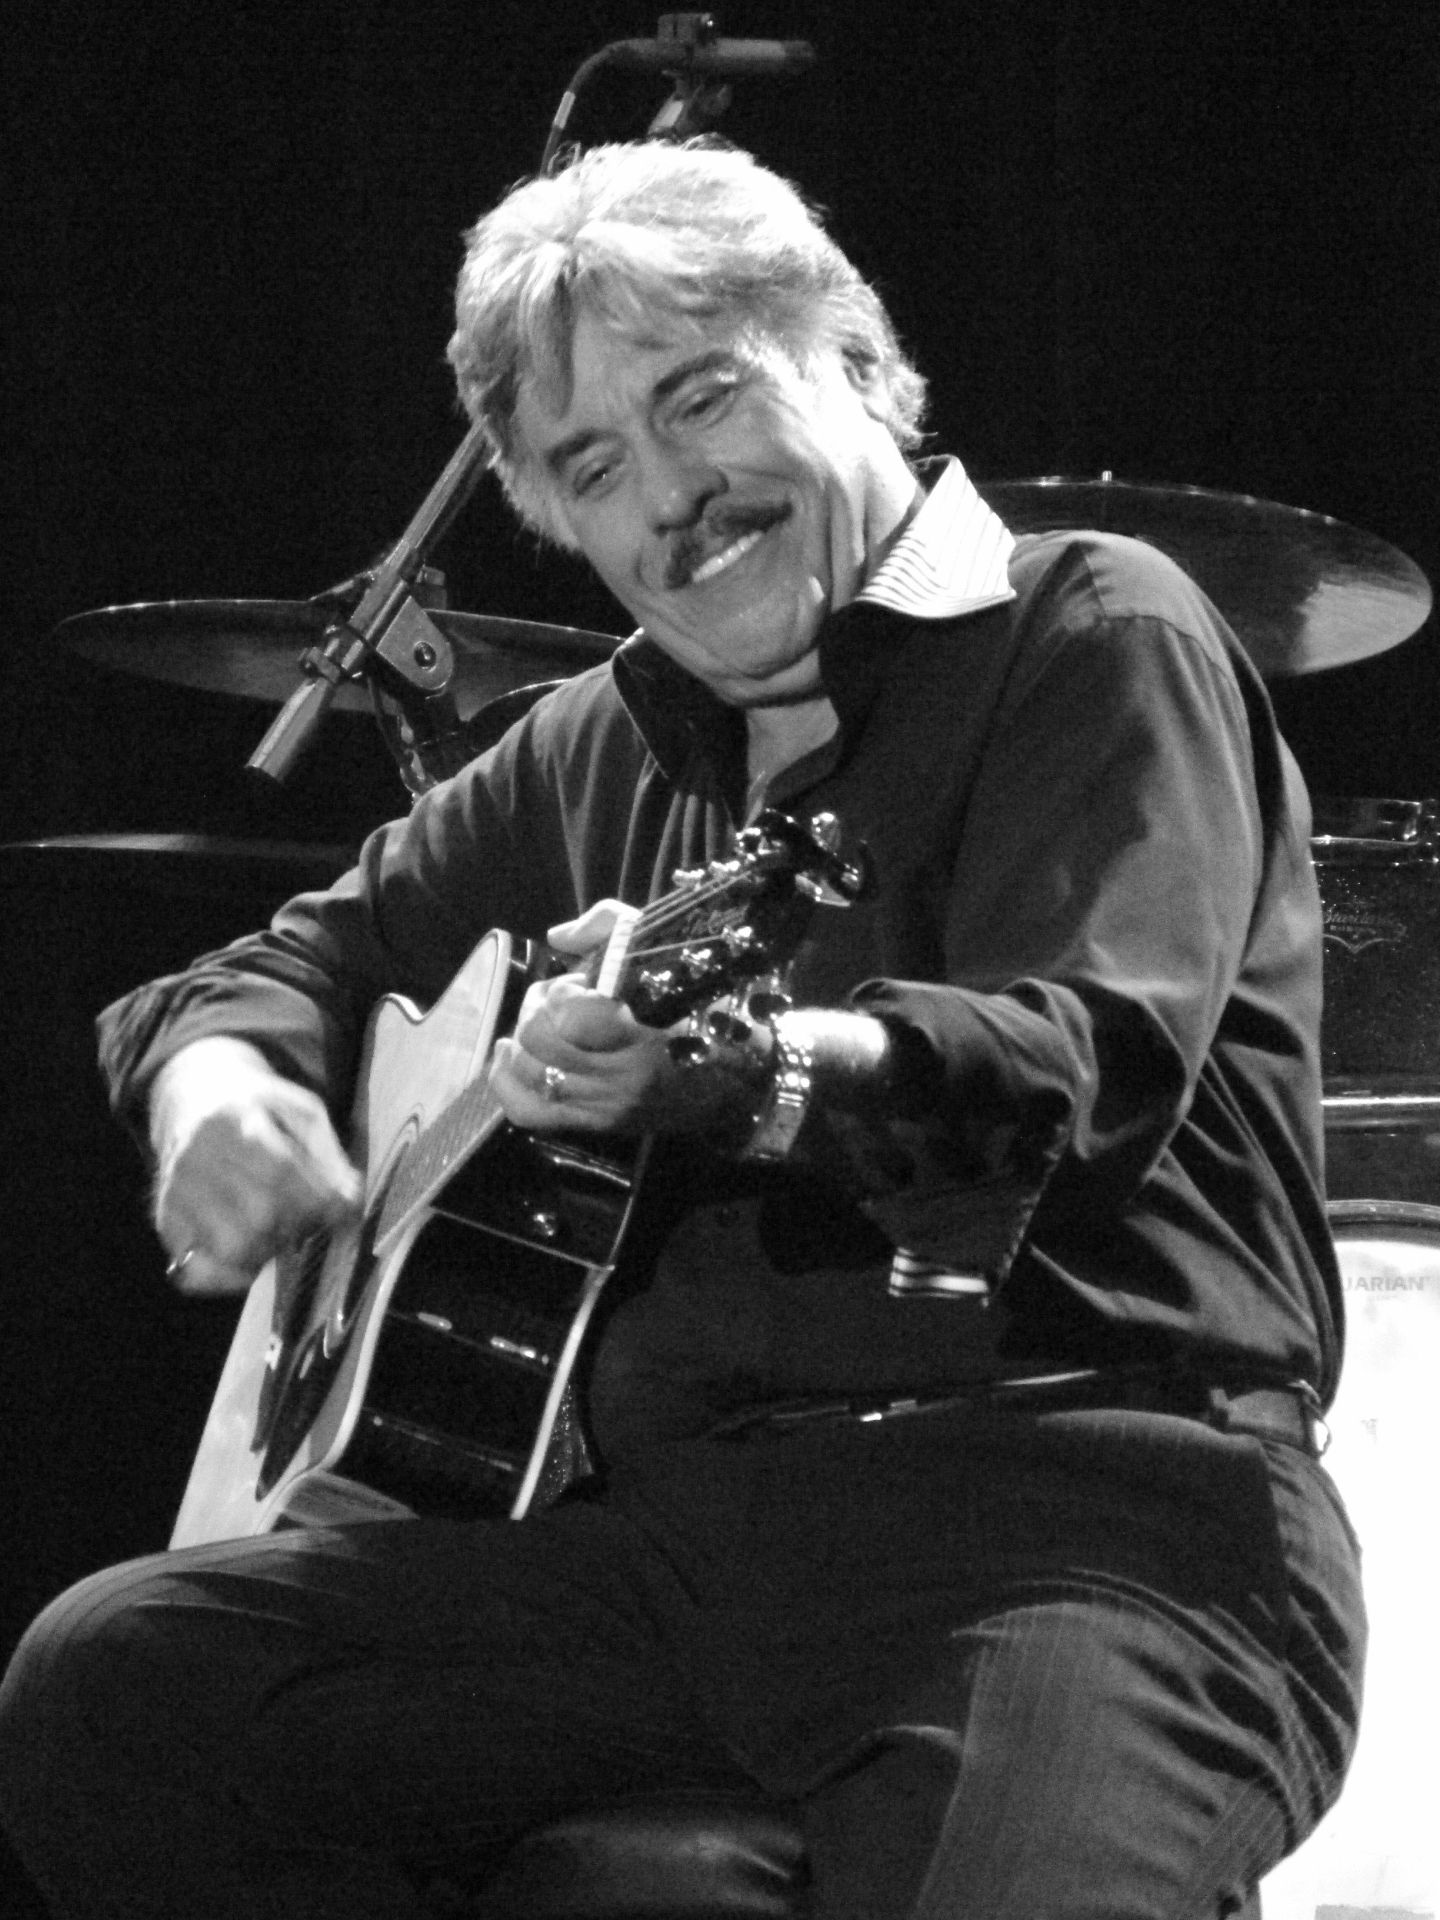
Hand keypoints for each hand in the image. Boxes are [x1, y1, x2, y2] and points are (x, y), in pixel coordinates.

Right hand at [150, 1037, 361, 1294]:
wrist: (191, 1094)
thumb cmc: (256, 1106)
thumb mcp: (299, 1109)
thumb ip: (327, 1153)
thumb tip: (351, 1199)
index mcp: (233, 1120)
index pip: (280, 1171)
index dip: (319, 1199)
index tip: (342, 1210)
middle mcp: (197, 1156)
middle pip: (259, 1214)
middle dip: (298, 1224)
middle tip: (310, 1218)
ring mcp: (176, 1191)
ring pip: (232, 1247)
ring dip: (269, 1250)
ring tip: (279, 1232)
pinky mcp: (165, 1219)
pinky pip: (194, 1271)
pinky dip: (230, 1276)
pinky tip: (251, 1256)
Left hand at [488, 902, 680, 1134]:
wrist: (738, 1077)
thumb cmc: (700, 1006)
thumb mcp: (664, 948)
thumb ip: (609, 926)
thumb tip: (557, 937)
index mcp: (645, 1028)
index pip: (570, 1014)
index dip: (560, 992)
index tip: (578, 983)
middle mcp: (623, 1074)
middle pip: (539, 1040)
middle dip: (534, 1010)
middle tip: (553, 999)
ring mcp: (607, 1105)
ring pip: (529, 1073)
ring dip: (521, 1040)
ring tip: (537, 1023)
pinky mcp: (597, 1125)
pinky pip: (530, 1113)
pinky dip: (506, 1083)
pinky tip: (506, 1056)